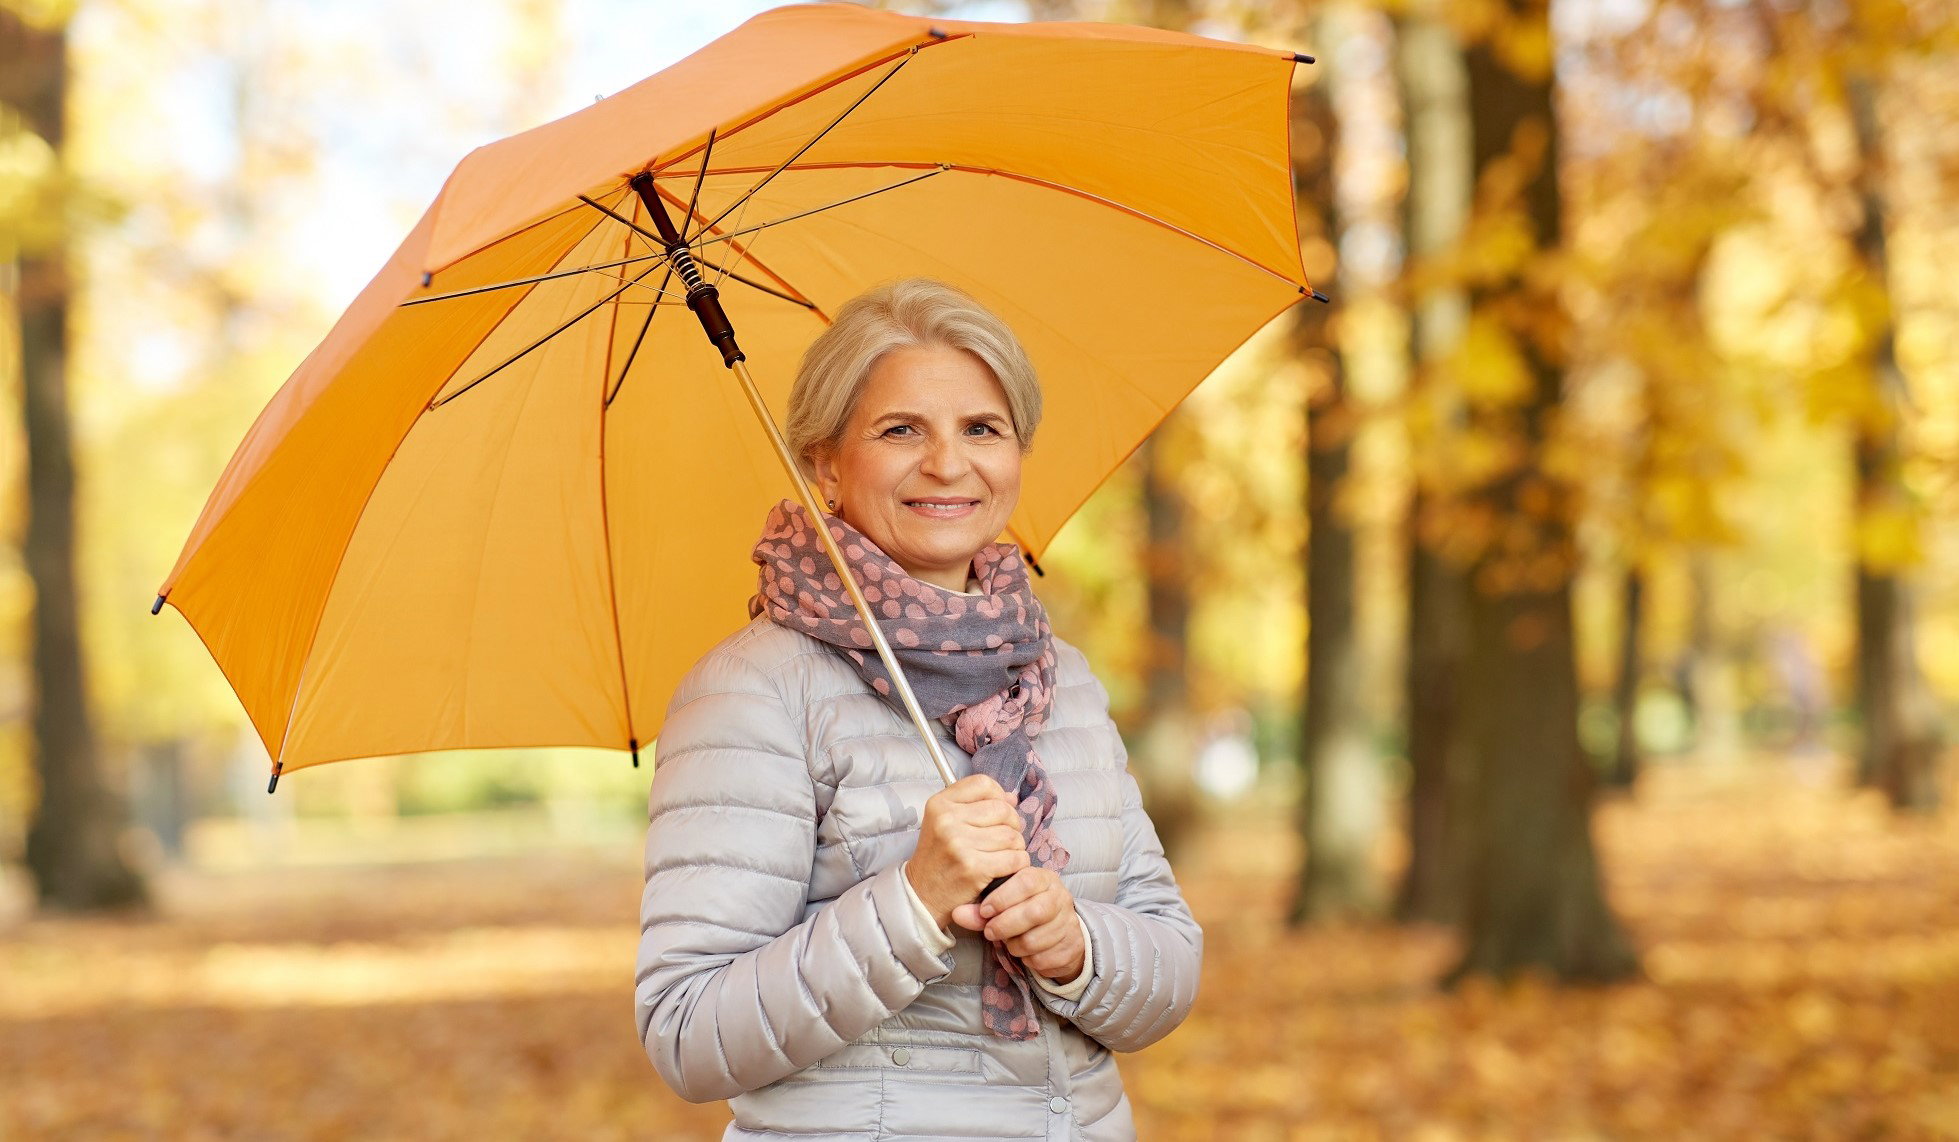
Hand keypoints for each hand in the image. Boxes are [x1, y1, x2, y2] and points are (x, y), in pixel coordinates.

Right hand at [905, 774, 1029, 933]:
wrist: (922, 895)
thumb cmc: (939, 857)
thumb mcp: (945, 822)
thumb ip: (975, 805)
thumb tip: (1011, 798)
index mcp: (939, 804)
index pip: (983, 784)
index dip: (998, 795)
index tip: (999, 811)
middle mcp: (947, 820)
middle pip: (1002, 810)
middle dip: (1012, 824)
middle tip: (1005, 838)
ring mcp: (959, 844)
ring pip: (1012, 835)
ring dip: (1016, 847)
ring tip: (1004, 854)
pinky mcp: (973, 868)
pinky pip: (1014, 858)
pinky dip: (1018, 863)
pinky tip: (1008, 868)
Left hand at [951, 866, 1084, 983]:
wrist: (1059, 933)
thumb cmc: (1025, 911)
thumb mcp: (1004, 905)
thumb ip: (980, 910)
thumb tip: (957, 914)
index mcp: (1044, 879)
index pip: (1026, 881)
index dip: (1003, 897)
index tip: (985, 910)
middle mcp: (1060, 897)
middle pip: (1035, 912)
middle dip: (1006, 925)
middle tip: (990, 932)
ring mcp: (1069, 923)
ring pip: (1036, 940)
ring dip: (1015, 945)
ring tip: (1009, 941)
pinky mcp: (1072, 947)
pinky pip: (1043, 959)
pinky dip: (1028, 960)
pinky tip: (1025, 952)